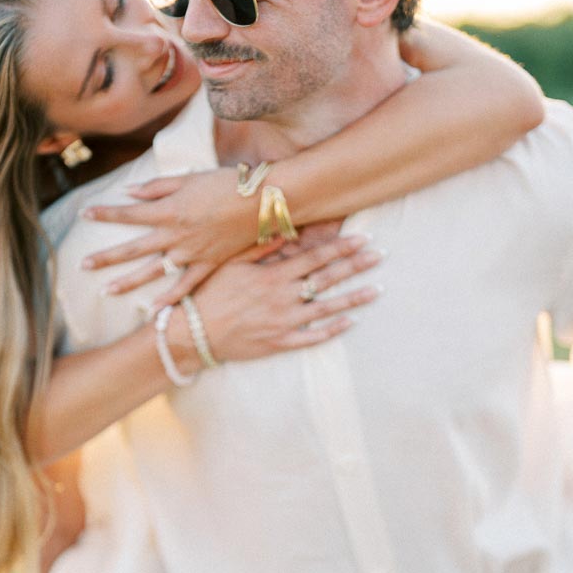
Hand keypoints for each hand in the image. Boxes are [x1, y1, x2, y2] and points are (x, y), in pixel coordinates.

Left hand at [81, 168, 255, 300]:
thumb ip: (156, 187)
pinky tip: (153, 310)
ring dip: (128, 283)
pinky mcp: (208, 265)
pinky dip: (169, 299)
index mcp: (169, 210)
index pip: (127, 214)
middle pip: (132, 249)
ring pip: (152, 272)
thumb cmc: (226, 183)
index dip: (104, 214)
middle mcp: (175, 235)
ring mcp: (191, 254)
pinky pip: (185, 287)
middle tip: (82, 266)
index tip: (84, 214)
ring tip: (107, 291)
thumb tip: (128, 193)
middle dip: (105, 258)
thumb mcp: (189, 178)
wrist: (263, 202)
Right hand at [192, 234, 382, 360]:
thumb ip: (259, 247)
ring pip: (327, 309)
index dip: (340, 248)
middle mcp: (284, 298)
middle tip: (379, 256)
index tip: (361, 239)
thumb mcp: (230, 264)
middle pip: (327, 279)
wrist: (194, 334)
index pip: (315, 258)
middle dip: (355, 266)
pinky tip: (350, 322)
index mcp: (273, 276)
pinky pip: (312, 338)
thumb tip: (284, 230)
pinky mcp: (280, 343)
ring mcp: (284, 322)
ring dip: (354, 298)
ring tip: (377, 290)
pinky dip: (332, 330)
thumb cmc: (210, 295)